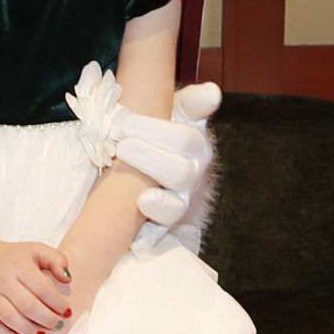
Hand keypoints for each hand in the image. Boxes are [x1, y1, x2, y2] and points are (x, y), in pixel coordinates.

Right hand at [0, 236, 71, 333]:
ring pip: (10, 318)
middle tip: (58, 325)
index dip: (58, 303)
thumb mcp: (36, 249)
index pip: (43, 289)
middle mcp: (3, 281)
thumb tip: (67, 279)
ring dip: (29, 331)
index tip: (68, 312)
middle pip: (28, 306)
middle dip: (47, 319)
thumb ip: (56, 259)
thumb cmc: (12, 256)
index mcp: (19, 266)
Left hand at [115, 81, 219, 228]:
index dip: (156, 132)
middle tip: (121, 147)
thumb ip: (191, 102)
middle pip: (180, 173)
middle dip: (148, 160)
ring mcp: (182, 199)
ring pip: (175, 207)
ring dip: (157, 205)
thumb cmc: (167, 131)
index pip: (185, 138)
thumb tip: (212, 91)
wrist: (165, 158)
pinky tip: (137, 242)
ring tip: (141, 199)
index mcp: (195, 144)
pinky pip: (161, 234)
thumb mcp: (178, 111)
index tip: (126, 123)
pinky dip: (150, 239)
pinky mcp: (168, 221)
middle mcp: (193, 173)